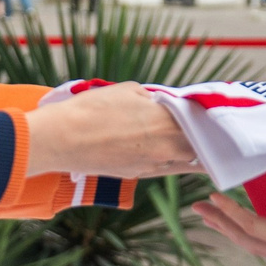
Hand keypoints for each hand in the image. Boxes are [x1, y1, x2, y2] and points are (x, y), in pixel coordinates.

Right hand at [24, 82, 199, 177]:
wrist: (61, 139)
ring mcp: (151, 164)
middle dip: (198, 138)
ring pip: (181, 161)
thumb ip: (152, 98)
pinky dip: (164, 159)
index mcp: (167, 122)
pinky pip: (160, 168)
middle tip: (198, 128)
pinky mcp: (135, 174)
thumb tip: (161, 104)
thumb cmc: (91, 110)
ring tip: (183, 141)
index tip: (204, 114)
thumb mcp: (127, 90)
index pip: (199, 122)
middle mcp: (165, 148)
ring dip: (184, 152)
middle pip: (196, 146)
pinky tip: (160, 150)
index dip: (203, 118)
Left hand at [193, 187, 265, 265]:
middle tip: (197, 206)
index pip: (255, 226)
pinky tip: (234, 225)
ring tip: (207, 214)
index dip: (233, 212)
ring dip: (227, 228)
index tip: (215, 195)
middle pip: (246, 238)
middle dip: (220, 222)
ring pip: (250, 243)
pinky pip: (259, 243)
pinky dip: (241, 232)